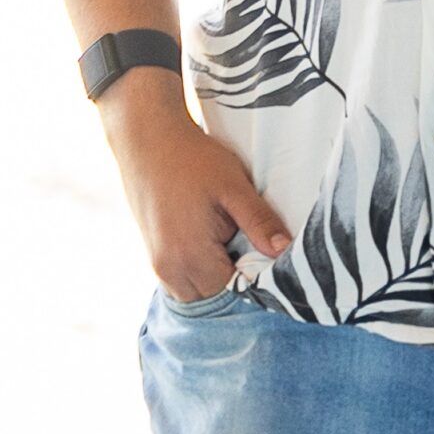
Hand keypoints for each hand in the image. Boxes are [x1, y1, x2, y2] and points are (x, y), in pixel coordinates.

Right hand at [102, 75, 292, 301]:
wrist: (148, 139)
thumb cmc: (193, 159)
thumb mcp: (233, 186)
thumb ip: (260, 222)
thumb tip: (285, 251)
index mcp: (190, 257)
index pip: (234, 289)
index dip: (255, 272)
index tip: (263, 247)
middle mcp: (169, 270)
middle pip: (215, 295)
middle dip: (234, 275)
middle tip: (243, 237)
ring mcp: (157, 265)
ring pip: (197, 290)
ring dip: (215, 274)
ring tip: (226, 236)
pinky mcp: (153, 255)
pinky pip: (182, 279)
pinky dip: (198, 268)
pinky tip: (208, 237)